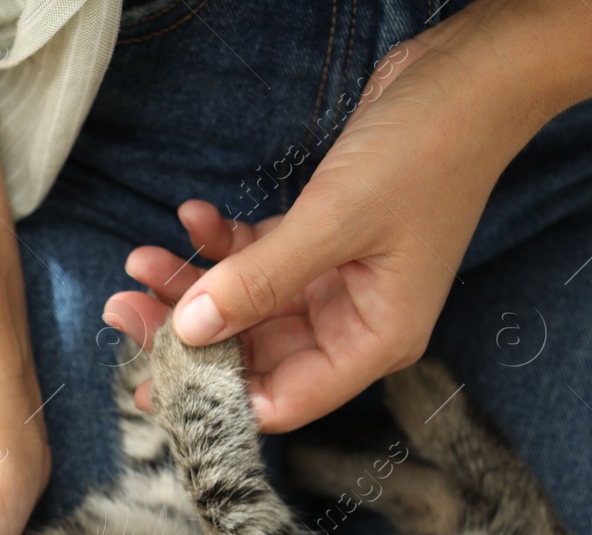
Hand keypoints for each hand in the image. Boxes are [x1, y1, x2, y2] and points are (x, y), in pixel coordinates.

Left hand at [103, 8, 555, 431]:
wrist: (467, 77)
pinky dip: (221, 245)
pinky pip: (255, 260)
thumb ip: (258, 282)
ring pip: (244, 305)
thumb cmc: (426, 151)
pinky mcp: (319, 241)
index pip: (282, 400)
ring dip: (191, 284)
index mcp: (373, 340)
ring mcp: (334, 282)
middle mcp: (352, 322)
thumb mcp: (333, 222)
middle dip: (185, 334)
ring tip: (140, 262)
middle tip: (123, 310)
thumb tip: (188, 330)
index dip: (216, 394)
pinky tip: (192, 217)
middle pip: (252, 355)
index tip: (153, 373)